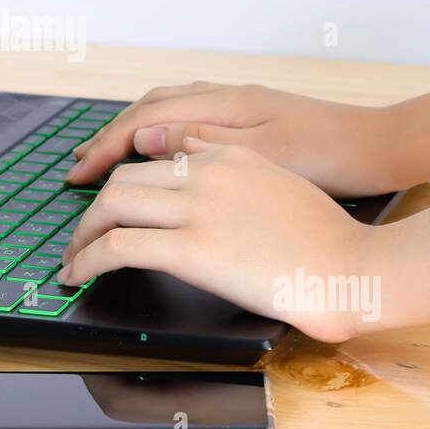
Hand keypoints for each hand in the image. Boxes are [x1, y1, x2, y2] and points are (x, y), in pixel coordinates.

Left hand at [59, 138, 375, 342]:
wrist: (355, 268)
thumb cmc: (325, 237)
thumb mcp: (277, 177)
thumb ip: (228, 160)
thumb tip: (189, 152)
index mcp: (227, 154)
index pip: (151, 157)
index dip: (118, 182)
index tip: (105, 206)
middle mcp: (206, 172)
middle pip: (123, 177)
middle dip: (93, 209)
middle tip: (80, 236)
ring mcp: (198, 208)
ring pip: (111, 205)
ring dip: (83, 234)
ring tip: (74, 259)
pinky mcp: (193, 249)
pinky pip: (119, 246)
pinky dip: (88, 259)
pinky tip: (80, 275)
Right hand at [68, 81, 404, 197]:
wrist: (381, 148)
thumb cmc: (330, 159)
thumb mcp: (262, 159)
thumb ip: (200, 146)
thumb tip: (144, 139)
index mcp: (224, 104)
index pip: (143, 121)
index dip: (104, 150)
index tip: (76, 178)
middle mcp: (225, 96)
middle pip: (147, 108)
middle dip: (107, 138)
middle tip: (77, 168)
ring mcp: (238, 103)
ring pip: (166, 108)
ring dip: (129, 131)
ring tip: (106, 157)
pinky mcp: (251, 117)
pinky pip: (186, 115)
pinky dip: (158, 130)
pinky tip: (158, 151)